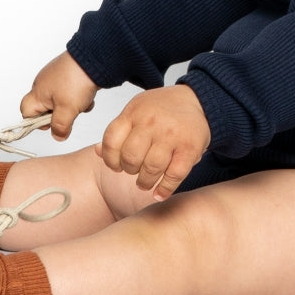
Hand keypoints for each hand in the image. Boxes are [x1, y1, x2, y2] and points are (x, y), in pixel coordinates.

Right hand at [20, 51, 97, 141]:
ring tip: (81, 102)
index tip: (50, 124)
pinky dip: (79, 97)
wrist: (94, 58)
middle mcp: (44, 84)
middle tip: (68, 113)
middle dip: (59, 115)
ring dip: (72, 106)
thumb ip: (60, 127)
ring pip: (61, 102)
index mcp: (37, 91)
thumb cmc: (76, 79)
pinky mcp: (69, 75)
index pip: (26, 112)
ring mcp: (57, 78)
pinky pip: (71, 93)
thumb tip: (58, 136)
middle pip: (46, 109)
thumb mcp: (67, 110)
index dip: (36, 123)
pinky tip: (87, 95)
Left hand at [97, 85, 210, 200]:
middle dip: (129, 169)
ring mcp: (171, 135)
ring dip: (145, 181)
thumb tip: (98, 152)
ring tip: (144, 182)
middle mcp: (152, 122)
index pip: (111, 141)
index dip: (110, 159)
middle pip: (130, 157)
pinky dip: (165, 188)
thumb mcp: (136, 111)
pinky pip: (174, 174)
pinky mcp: (189, 148)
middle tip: (134, 171)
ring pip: (151, 168)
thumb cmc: (163, 108)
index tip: (115, 165)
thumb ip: (118, 131)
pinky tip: (160, 193)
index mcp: (134, 112)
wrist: (197, 100)